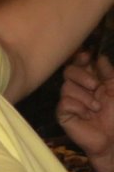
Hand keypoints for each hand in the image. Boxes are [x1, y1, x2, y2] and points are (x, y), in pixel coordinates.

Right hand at [57, 51, 113, 171]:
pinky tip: (87, 116)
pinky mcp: (63, 113)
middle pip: (68, 71)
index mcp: (90, 80)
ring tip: (96, 108)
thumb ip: (109, 73)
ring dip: (85, 97)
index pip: (79, 64)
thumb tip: (100, 57)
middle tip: (95, 86)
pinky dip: (79, 108)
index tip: (87, 56)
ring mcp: (68, 100)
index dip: (80, 58)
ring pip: (67, 87)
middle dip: (82, 76)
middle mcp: (77, 88)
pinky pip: (65, 103)